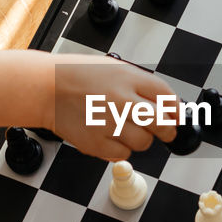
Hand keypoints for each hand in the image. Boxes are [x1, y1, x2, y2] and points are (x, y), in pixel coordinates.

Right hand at [47, 55, 176, 161]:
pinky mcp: (97, 143)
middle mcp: (121, 100)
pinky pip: (123, 154)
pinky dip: (121, 149)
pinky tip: (111, 136)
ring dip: (141, 139)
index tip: (176, 115)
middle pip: (162, 123)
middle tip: (164, 130)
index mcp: (128, 78)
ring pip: (144, 142)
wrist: (46, 88)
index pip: (167, 97)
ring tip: (126, 130)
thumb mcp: (113, 67)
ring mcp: (109, 123)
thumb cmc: (76, 75)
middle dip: (167, 129)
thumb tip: (165, 102)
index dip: (176, 110)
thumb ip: (139, 83)